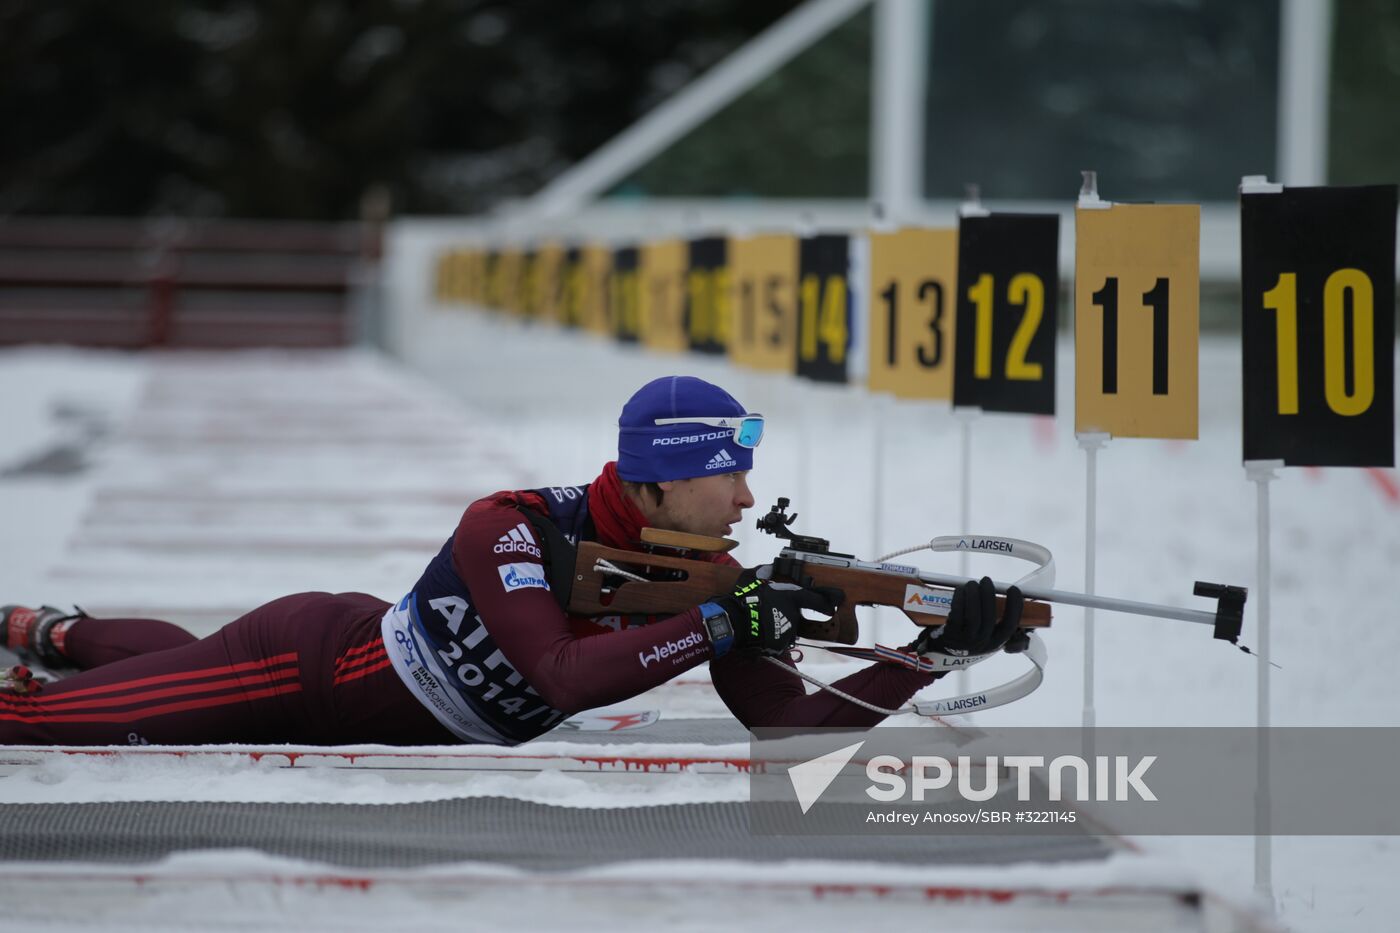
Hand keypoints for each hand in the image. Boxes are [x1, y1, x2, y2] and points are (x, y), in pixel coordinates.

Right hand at [707, 567, 842, 656]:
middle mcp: (793, 615)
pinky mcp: (779, 645)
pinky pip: (778, 641)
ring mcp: (787, 631)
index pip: (814, 600)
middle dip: (785, 614)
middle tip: (767, 611)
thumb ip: (764, 571)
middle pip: (794, 616)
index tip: (832, 607)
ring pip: (787, 629)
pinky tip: (759, 633)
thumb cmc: (744, 597)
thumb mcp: (752, 577)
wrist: (735, 621)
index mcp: (791, 598)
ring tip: (760, 623)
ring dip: (778, 627)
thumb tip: (769, 567)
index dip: (825, 603)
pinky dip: (771, 639)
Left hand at [904, 577, 1025, 671]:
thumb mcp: (990, 639)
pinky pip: (956, 613)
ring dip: (973, 595)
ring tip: (972, 583)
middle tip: (986, 580)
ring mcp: (966, 640)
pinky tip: (960, 590)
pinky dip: (959, 599)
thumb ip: (1003, 625)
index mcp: (997, 642)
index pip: (1010, 625)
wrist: (944, 654)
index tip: (1013, 589)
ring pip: (973, 615)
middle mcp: (983, 643)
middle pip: (990, 616)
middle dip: (989, 594)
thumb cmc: (970, 640)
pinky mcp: (950, 633)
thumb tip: (1018, 603)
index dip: (1014, 606)